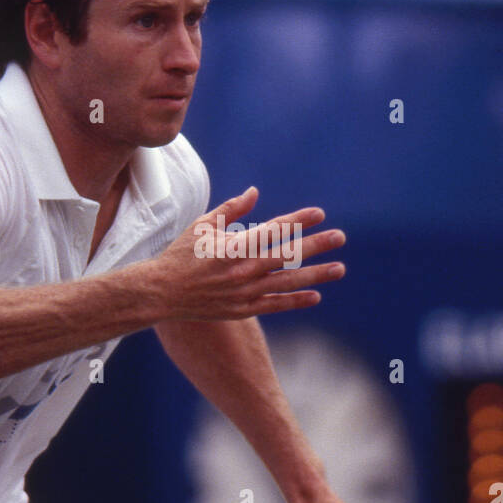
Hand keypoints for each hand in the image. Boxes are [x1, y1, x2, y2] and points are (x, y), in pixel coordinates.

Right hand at [149, 186, 345, 321]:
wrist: (162, 293)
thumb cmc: (181, 254)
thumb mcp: (203, 225)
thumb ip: (231, 209)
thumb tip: (254, 192)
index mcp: (234, 246)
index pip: (274, 230)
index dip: (299, 220)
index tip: (319, 214)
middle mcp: (243, 270)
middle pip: (288, 255)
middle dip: (317, 245)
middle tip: (340, 237)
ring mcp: (245, 292)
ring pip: (288, 282)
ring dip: (316, 275)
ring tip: (339, 268)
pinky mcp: (242, 309)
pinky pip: (275, 304)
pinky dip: (296, 300)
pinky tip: (315, 295)